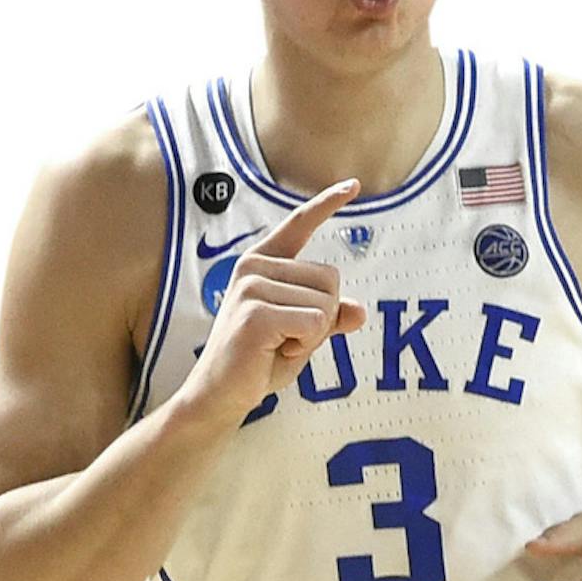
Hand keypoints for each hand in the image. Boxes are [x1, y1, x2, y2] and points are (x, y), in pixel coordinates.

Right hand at [183, 178, 367, 420]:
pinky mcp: (255, 313)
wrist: (221, 396)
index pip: (299, 224)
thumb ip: (327, 317)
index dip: (327, 203)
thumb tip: (360, 310)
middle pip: (331, 279)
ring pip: (325, 304)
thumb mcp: (300, 336)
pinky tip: (276, 353)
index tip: (353, 184)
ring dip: (313, 336)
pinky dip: (306, 345)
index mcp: (263, 263)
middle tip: (288, 339)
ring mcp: (252, 286)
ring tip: (279, 347)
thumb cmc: (258, 363)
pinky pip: (315, 323)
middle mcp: (254, 266)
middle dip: (324, 317)